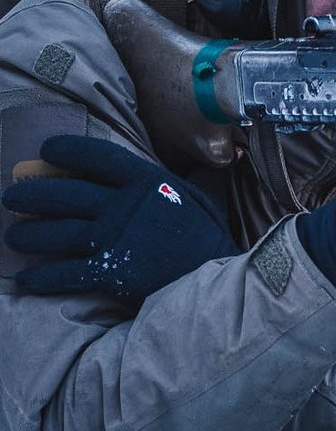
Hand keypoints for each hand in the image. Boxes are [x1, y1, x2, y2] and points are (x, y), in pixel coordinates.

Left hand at [2, 135, 237, 303]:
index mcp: (147, 181)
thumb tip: (213, 153)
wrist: (220, 281)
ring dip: (29, 236)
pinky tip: (27, 279)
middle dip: (31, 195)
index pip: (97, 156)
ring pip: (58, 233)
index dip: (67, 149)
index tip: (47, 150)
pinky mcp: (111, 271)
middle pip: (65, 194)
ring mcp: (116, 238)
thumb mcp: (202, 199)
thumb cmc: (210, 239)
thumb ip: (191, 177)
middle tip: (11, 197)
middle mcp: (126, 205)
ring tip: (14, 237)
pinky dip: (43, 277)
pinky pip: (65, 272)